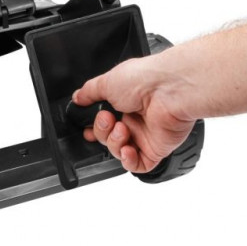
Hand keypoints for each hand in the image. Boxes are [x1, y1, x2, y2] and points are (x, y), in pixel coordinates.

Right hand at [72, 56, 195, 172]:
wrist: (169, 90)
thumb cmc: (144, 79)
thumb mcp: (107, 81)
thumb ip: (89, 92)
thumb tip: (77, 97)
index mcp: (123, 102)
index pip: (103, 122)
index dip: (93, 128)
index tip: (86, 127)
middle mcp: (135, 119)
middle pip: (107, 138)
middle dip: (102, 132)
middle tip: (107, 119)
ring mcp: (145, 135)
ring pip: (119, 152)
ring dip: (114, 143)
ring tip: (121, 129)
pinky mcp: (156, 149)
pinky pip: (138, 165)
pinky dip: (128, 160)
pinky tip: (127, 149)